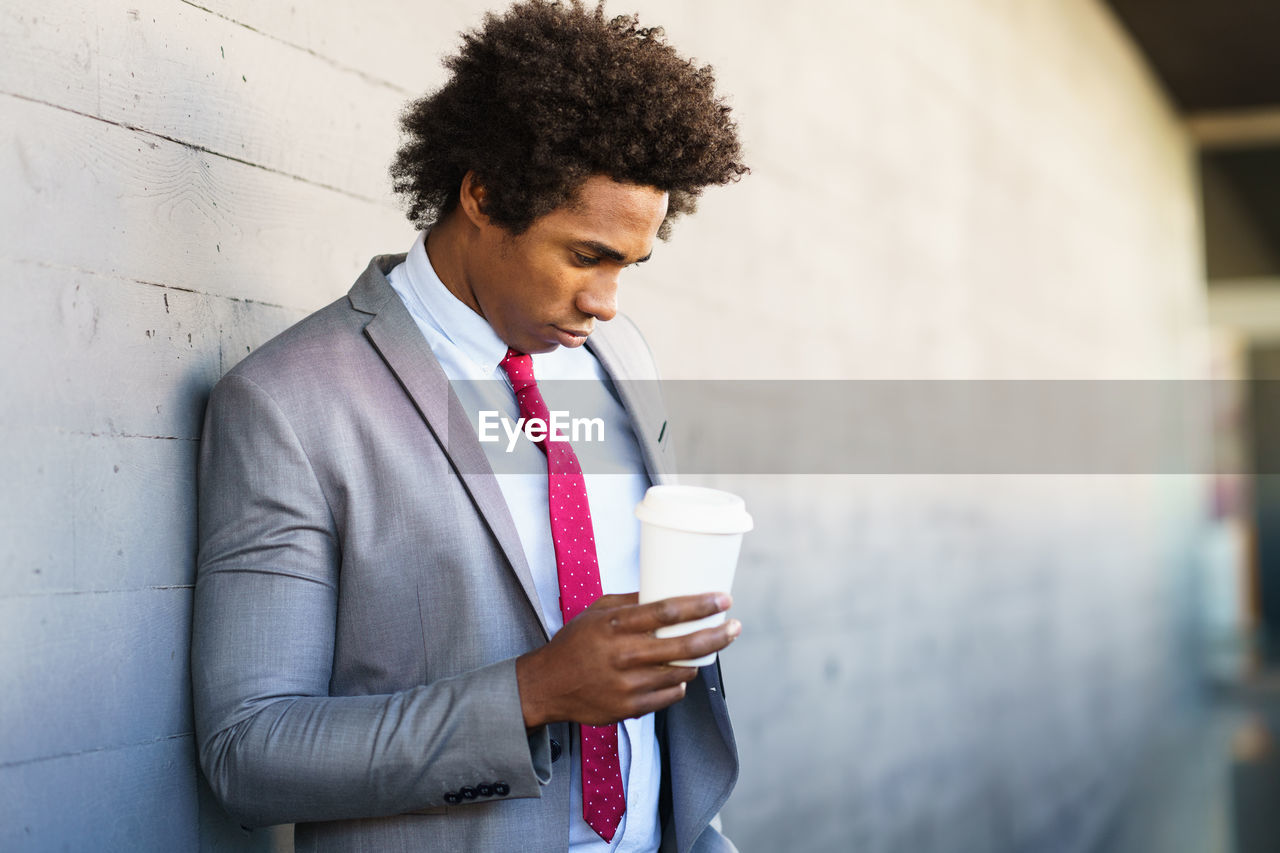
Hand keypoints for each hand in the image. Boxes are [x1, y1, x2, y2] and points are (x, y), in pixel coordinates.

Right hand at [515, 592, 740, 727]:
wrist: (547, 685)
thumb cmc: (574, 643)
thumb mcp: (596, 612)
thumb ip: (630, 602)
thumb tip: (666, 588)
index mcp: (616, 625)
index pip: (667, 611)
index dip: (701, 605)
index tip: (724, 599)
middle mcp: (624, 654)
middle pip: (684, 644)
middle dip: (717, 634)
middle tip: (734, 626)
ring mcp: (628, 685)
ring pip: (682, 672)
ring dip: (698, 660)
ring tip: (702, 650)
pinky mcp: (629, 708)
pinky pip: (670, 695)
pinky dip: (679, 683)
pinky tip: (679, 674)